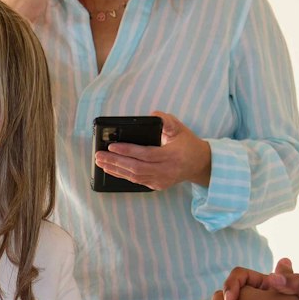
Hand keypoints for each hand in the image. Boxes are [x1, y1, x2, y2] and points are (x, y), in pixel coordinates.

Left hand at [95, 111, 211, 189]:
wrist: (200, 164)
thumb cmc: (187, 143)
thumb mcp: (180, 128)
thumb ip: (167, 121)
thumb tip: (153, 114)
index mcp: (172, 156)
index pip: (146, 154)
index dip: (128, 151)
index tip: (112, 146)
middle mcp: (167, 170)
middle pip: (136, 168)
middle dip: (115, 162)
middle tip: (99, 155)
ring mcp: (162, 180)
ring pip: (135, 177)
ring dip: (115, 169)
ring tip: (100, 161)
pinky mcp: (157, 185)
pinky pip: (137, 181)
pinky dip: (122, 175)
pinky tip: (110, 169)